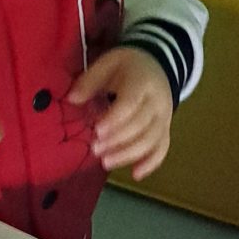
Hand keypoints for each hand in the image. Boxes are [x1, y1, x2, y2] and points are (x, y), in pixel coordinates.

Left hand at [68, 48, 173, 180]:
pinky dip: (151, 163)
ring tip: (106, 162)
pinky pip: (162, 148)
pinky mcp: (166, 129)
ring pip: (151, 140)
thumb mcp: (108, 63)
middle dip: (117, 140)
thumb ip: (89, 80)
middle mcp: (158, 101)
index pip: (131, 103)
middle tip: (95, 149)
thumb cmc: (127, 66)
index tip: (97, 131)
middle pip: (141, 125)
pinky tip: (135, 175)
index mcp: (142, 81)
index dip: (115, 119)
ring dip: (129, 154)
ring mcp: (165, 117)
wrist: (158, 65)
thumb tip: (71, 99)